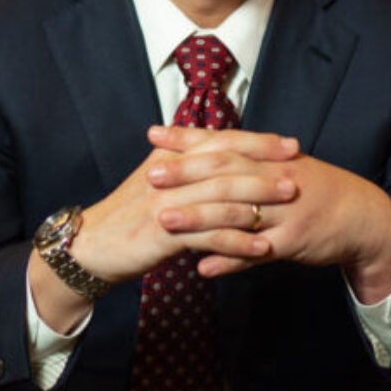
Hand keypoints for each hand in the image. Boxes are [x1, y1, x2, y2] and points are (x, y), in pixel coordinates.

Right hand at [29, 129, 299, 332]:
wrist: (91, 246)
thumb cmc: (128, 216)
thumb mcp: (156, 183)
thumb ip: (185, 165)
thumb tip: (218, 150)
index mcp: (170, 158)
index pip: (220, 141)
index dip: (257, 141)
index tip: (290, 143)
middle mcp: (170, 174)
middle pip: (226, 164)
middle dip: (265, 166)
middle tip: (299, 169)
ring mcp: (168, 203)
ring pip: (221, 197)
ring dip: (259, 200)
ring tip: (291, 202)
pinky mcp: (165, 233)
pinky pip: (210, 236)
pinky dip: (239, 242)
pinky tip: (263, 249)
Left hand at [147, 126, 390, 302]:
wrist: (364, 217)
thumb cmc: (317, 191)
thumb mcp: (284, 168)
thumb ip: (247, 163)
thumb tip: (206, 157)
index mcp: (270, 157)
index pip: (222, 141)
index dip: (188, 138)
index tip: (153, 134)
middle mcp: (276, 177)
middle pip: (225, 172)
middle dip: (185, 173)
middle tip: (150, 175)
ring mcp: (285, 209)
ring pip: (236, 212)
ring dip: (198, 217)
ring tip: (163, 221)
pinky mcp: (294, 241)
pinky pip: (256, 252)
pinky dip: (229, 261)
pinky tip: (202, 268)